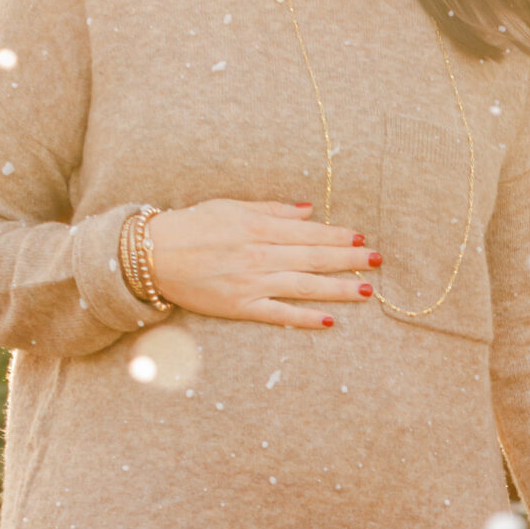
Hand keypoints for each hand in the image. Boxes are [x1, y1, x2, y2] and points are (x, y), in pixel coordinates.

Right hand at [144, 200, 378, 329]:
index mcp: (257, 228)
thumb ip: (271, 211)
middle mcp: (259, 255)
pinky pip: (278, 314)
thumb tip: (308, 211)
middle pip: (314, 258)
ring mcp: (251, 283)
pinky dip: (304, 318)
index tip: (362, 238)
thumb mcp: (231, 208)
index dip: (338, 236)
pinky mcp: (240, 306)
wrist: (151, 255)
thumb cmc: (192, 226)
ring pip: (304, 286)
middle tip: (378, 261)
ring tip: (366, 290)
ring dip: (338, 288)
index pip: (308, 233)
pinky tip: (329, 320)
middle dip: (349, 259)